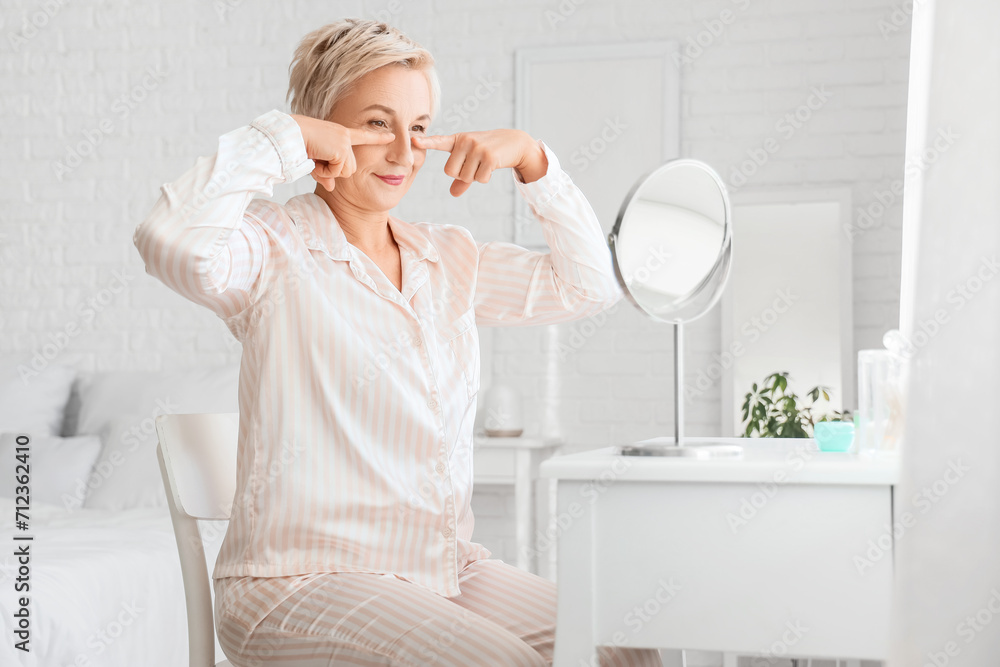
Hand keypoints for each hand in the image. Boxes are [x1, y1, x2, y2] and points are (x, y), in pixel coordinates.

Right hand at [290, 114, 395, 191]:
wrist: (289, 135)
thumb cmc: (297, 145)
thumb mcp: (314, 162)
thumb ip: (325, 174)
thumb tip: (331, 187)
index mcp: (339, 134)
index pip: (362, 136)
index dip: (377, 137)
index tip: (392, 136)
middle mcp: (344, 135)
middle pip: (350, 169)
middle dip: (333, 171)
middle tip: (316, 161)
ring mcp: (344, 141)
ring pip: (345, 172)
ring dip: (328, 172)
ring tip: (315, 158)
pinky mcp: (342, 148)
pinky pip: (337, 172)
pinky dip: (324, 171)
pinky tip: (316, 159)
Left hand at [411, 129, 544, 196]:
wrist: (515, 143)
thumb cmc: (489, 152)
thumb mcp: (473, 161)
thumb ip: (461, 177)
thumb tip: (453, 193)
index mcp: (458, 140)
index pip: (439, 142)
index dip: (426, 142)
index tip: (413, 141)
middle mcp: (465, 141)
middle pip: (450, 172)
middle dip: (462, 175)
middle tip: (475, 165)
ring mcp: (477, 148)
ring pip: (466, 177)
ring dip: (476, 177)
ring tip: (485, 163)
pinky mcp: (489, 157)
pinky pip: (480, 179)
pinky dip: (486, 178)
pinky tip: (492, 166)